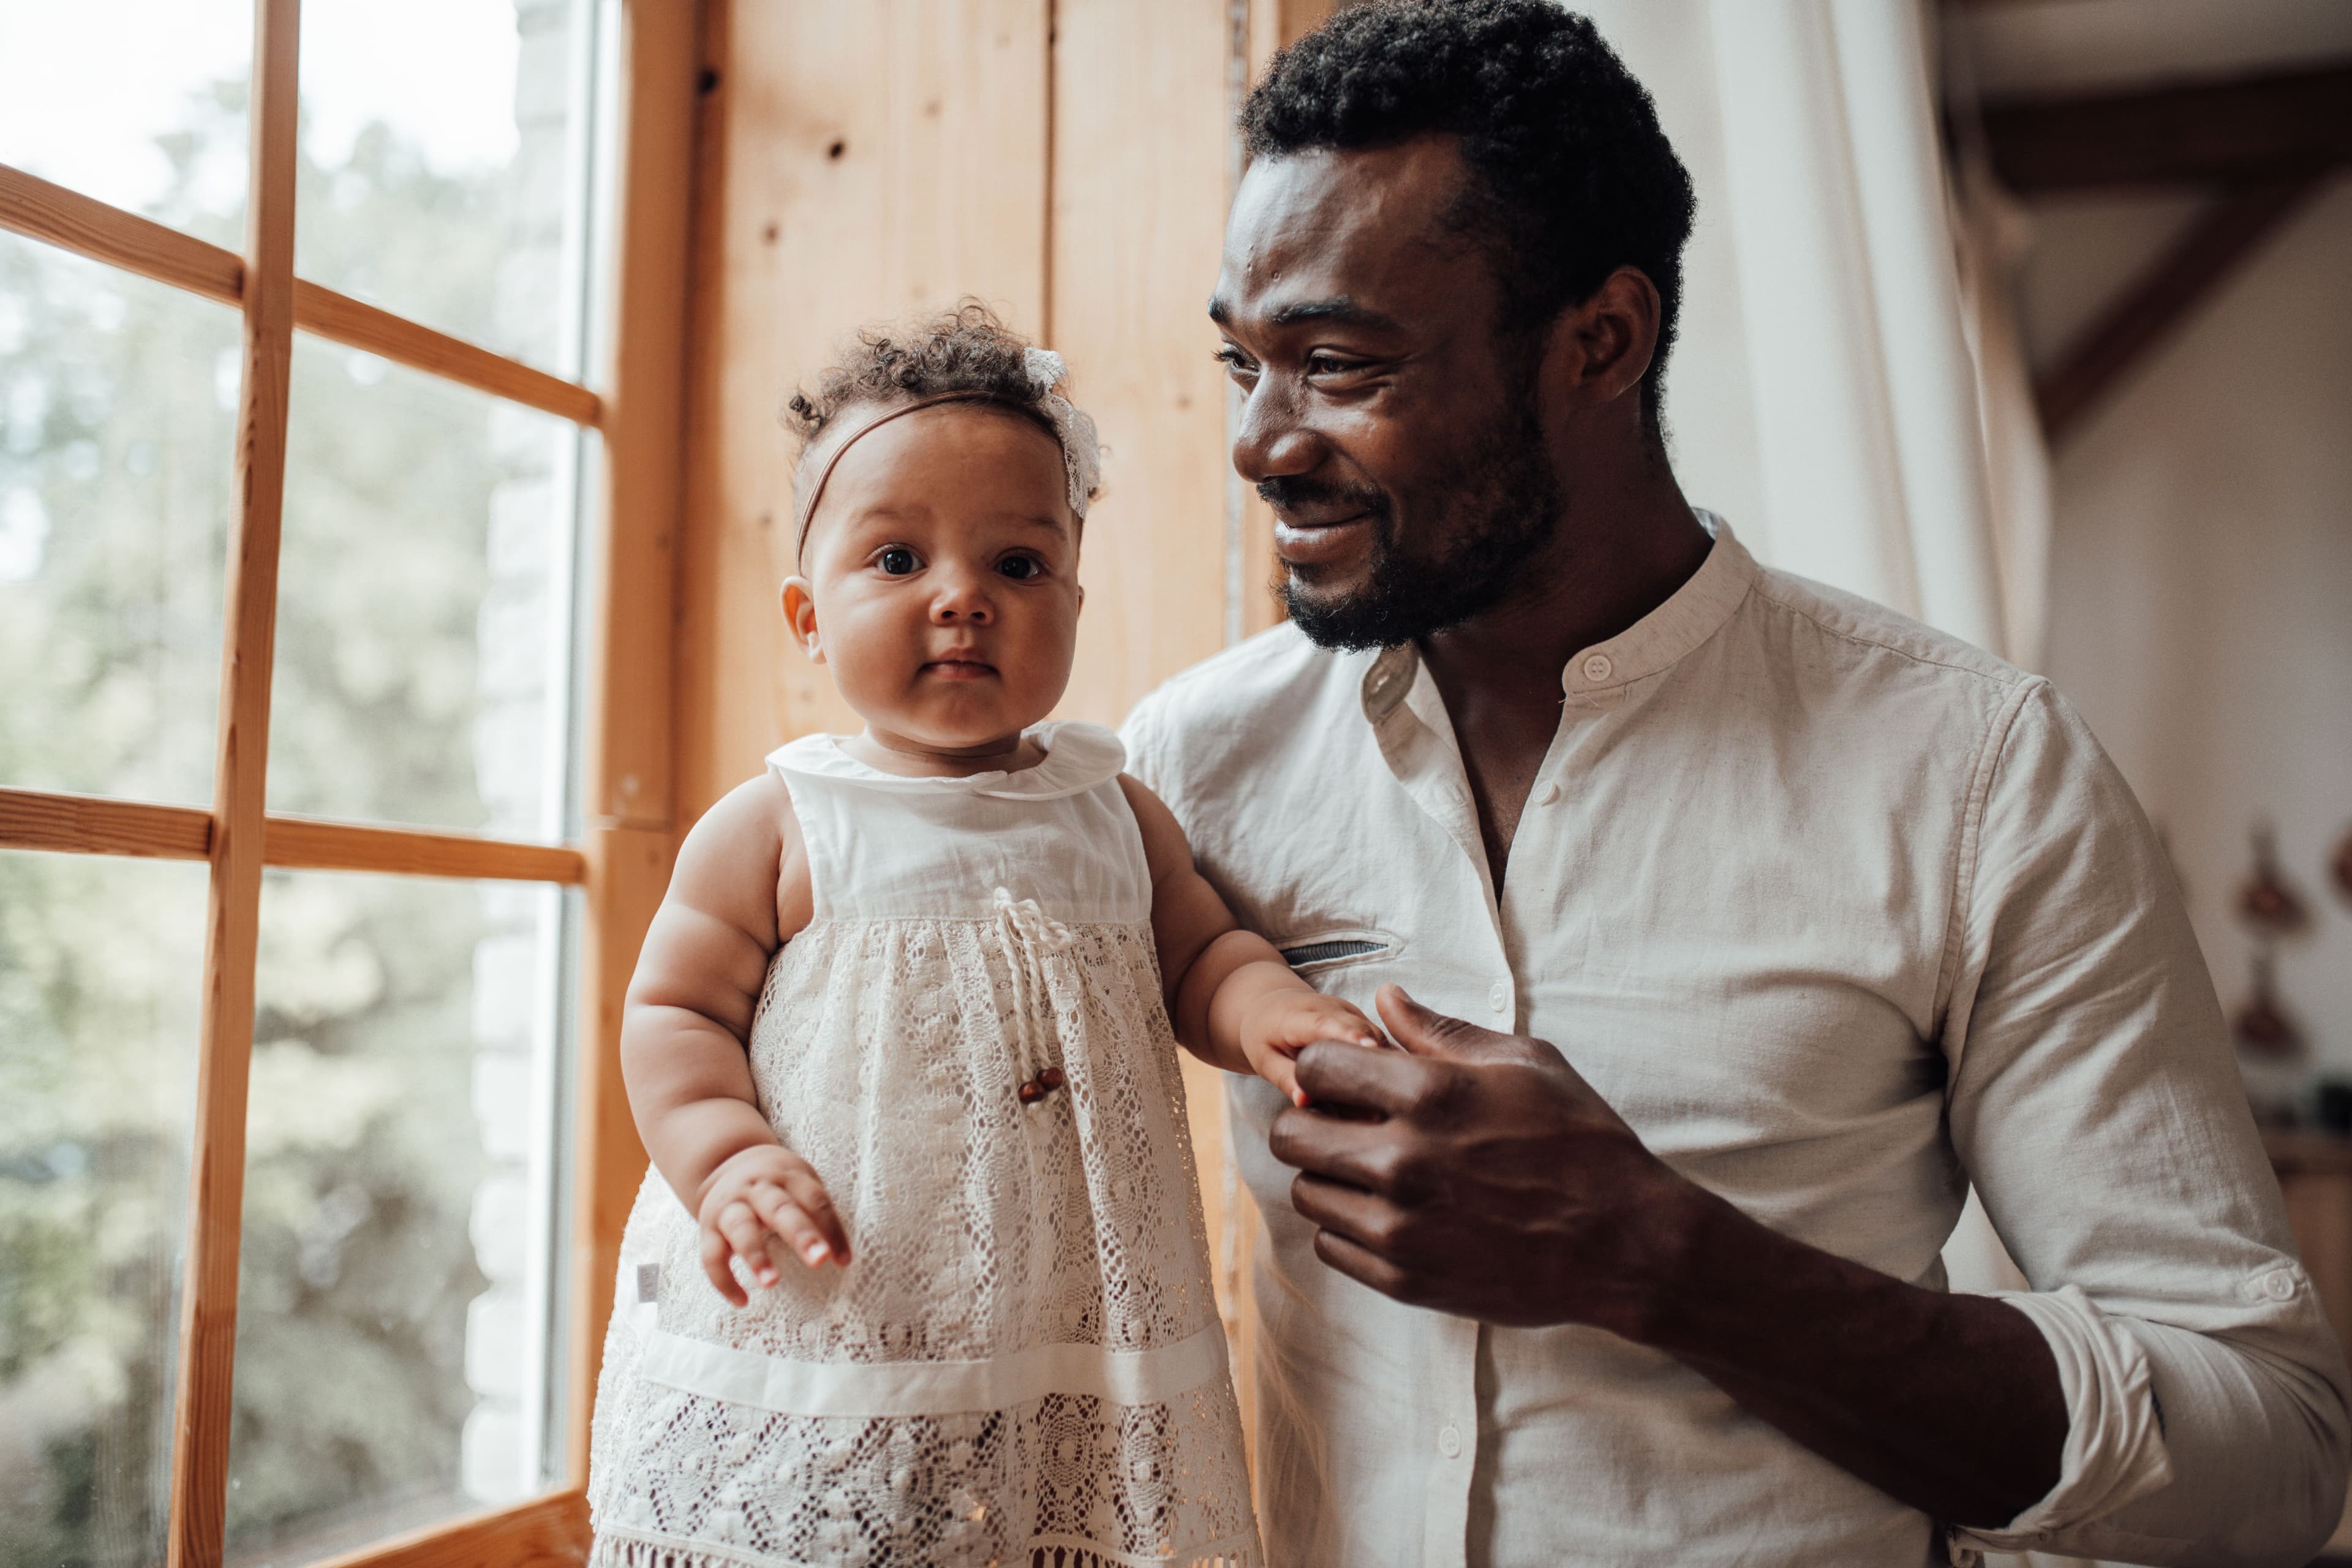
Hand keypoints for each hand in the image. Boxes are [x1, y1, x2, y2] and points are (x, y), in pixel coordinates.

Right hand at [695, 1143, 850, 1306]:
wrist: (725, 1162)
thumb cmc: (776, 1183)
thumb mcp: (798, 1182)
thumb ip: (816, 1211)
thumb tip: (842, 1256)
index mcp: (787, 1176)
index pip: (815, 1200)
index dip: (832, 1229)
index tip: (844, 1261)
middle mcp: (757, 1188)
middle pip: (779, 1208)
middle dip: (801, 1234)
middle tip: (819, 1260)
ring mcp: (730, 1206)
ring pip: (741, 1229)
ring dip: (756, 1255)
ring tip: (772, 1283)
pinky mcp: (708, 1227)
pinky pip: (711, 1256)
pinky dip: (724, 1280)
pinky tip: (743, 1301)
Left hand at [1241, 987, 1386, 1106]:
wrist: (1273, 1005)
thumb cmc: (1266, 1036)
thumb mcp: (1265, 1059)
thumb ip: (1285, 1078)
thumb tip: (1304, 1102)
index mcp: (1299, 1015)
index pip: (1326, 1023)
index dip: (1349, 1035)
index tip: (1370, 1048)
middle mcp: (1331, 1007)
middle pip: (1361, 1029)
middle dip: (1377, 1056)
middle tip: (1389, 1096)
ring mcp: (1352, 1011)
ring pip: (1378, 1036)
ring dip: (1388, 1064)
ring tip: (1394, 1099)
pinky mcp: (1365, 1021)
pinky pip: (1382, 1042)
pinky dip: (1389, 1064)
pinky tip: (1396, 1090)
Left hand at [1267, 983, 1700, 1331]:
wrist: (1624, 1245)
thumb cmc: (1582, 1143)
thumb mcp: (1524, 1064)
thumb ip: (1441, 1031)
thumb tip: (1384, 999)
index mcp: (1430, 1095)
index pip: (1316, 1067)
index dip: (1326, 1067)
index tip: (1347, 1078)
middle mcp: (1402, 1161)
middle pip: (1292, 1134)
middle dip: (1312, 1120)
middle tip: (1346, 1124)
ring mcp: (1400, 1227)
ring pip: (1307, 1193)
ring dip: (1330, 1175)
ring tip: (1373, 1170)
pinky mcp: (1405, 1279)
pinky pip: (1332, 1247)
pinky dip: (1349, 1227)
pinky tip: (1390, 1212)